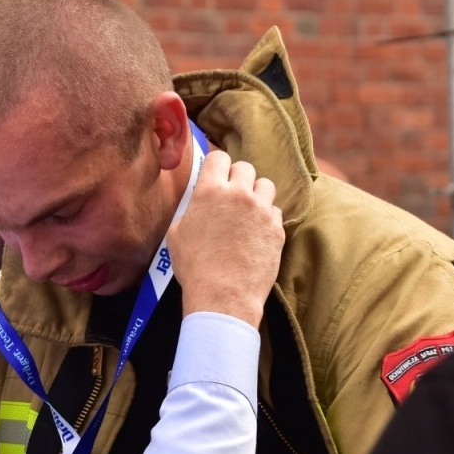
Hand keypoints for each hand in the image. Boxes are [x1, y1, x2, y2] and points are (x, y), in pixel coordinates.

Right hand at [166, 150, 282, 327]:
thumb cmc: (195, 268)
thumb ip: (190, 210)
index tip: (216, 175)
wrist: (224, 296)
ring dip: (257, 193)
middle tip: (231, 196)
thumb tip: (198, 203)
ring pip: (265, 185)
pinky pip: (275, 211)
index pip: (218, 157)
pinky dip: (267, 217)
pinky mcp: (277, 229)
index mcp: (210, 191)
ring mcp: (262, 211)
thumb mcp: (176, 234)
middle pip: (245, 167)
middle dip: (238, 178)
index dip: (216, 166)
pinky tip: (257, 232)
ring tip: (248, 211)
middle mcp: (239, 194)